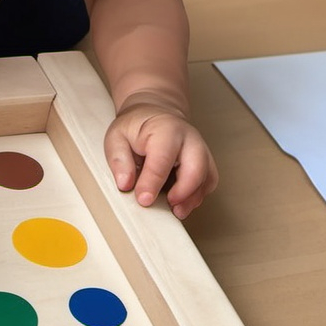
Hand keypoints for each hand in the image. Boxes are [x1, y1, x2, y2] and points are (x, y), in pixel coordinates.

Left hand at [103, 101, 217, 219]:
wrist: (155, 114)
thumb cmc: (137, 126)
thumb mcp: (117, 136)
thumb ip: (118, 160)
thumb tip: (125, 183)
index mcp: (165, 130)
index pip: (162, 160)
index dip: (153, 183)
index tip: (144, 199)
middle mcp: (189, 139)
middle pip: (196, 168)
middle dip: (183, 192)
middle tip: (167, 205)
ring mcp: (201, 150)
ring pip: (207, 177)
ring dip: (192, 198)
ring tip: (175, 210)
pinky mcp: (205, 162)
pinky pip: (208, 182)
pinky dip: (197, 196)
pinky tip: (182, 202)